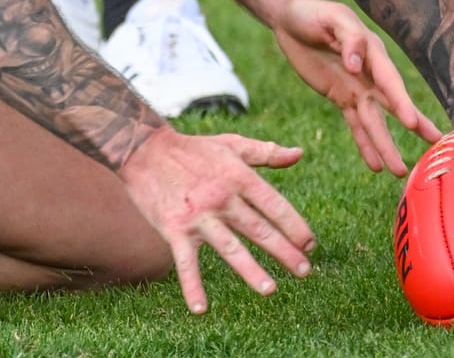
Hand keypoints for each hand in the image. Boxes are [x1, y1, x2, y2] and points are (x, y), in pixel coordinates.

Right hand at [117, 126, 312, 313]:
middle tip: (305, 271)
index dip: (295, 225)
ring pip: (229, 248)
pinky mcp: (174, 229)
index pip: (274, 205)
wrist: (143, 149)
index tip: (310, 244)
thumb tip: (299, 154)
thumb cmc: (192, 149)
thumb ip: (265, 152)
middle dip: (284, 251)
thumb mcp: (231, 145)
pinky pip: (186, 262)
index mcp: (238, 177)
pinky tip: (201, 308)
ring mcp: (198, 216)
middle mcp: (221, 197)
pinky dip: (192, 285)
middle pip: (258, 229)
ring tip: (270, 290)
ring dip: (250, 271)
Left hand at [272, 0, 442, 175]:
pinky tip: (375, 165)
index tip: (411, 123)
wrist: (290, 18)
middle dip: (414, 126)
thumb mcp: (331, 17)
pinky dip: (365, 145)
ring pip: (375, 122)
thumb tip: (357, 64)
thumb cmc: (313, 13)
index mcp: (373, 53)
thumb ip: (349, 38)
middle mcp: (371, 74)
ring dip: (387, 145)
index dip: (401, 102)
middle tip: (436, 147)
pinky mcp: (341, 97)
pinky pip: (355, 124)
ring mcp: (358, 88)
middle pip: (394, 104)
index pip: (390, 82)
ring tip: (400, 171)